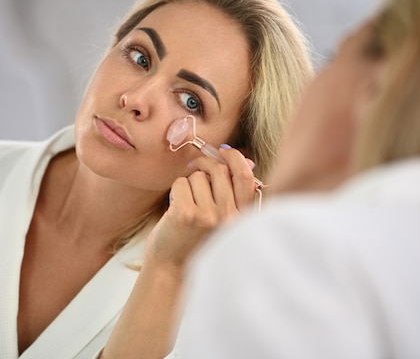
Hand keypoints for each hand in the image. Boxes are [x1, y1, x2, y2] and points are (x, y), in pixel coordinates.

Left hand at [145, 147, 255, 271]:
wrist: (172, 268)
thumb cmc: (196, 241)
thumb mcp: (223, 219)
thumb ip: (234, 193)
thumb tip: (244, 159)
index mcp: (242, 217)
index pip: (246, 177)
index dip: (235, 158)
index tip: (224, 151)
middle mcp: (230, 216)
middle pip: (219, 170)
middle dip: (204, 162)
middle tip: (195, 167)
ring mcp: (209, 215)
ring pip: (198, 177)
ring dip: (188, 184)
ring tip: (186, 205)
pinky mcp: (187, 214)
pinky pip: (181, 183)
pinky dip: (175, 191)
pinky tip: (175, 209)